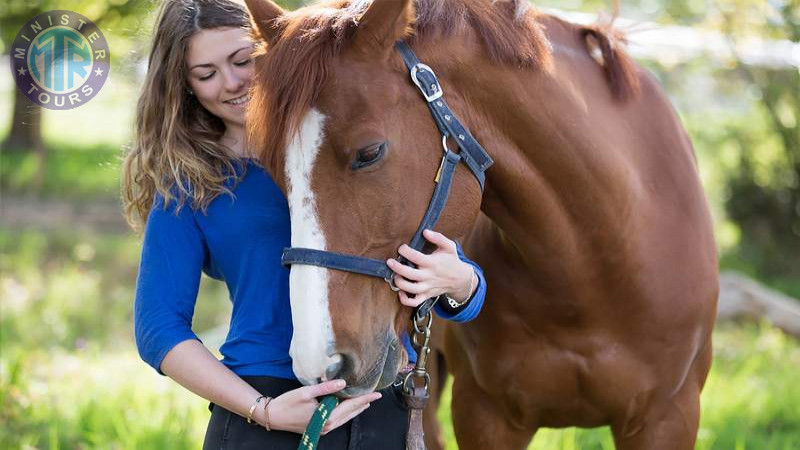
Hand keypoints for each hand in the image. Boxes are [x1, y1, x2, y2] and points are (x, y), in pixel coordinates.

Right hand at [257, 380, 381, 433]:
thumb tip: (343, 383)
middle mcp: (328, 426)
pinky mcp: (319, 428)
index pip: (350, 406)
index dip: (364, 399)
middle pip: (350, 413)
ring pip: (344, 418)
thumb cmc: (288, 403)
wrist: (272, 417)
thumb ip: (326, 388)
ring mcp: (323, 429)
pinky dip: (345, 412)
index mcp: (327, 418)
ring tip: (365, 401)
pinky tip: (347, 407)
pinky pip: (337, 420)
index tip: (376, 394)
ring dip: (355, 409)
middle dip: (363, 404)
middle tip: (375, 396)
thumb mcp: (307, 392)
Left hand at [387, 229, 474, 306]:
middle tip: (389, 261)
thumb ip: (438, 238)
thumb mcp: (449, 246)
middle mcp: (429, 276)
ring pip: (411, 289)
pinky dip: (405, 299)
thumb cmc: (451, 260)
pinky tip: (400, 291)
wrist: (460, 279)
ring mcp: (427, 287)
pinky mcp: (426, 295)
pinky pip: (414, 302)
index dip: (405, 251)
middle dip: (397, 268)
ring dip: (400, 283)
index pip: (416, 257)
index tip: (401, 247)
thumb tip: (425, 231)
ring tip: (395, 275)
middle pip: (410, 274)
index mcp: (432, 263)